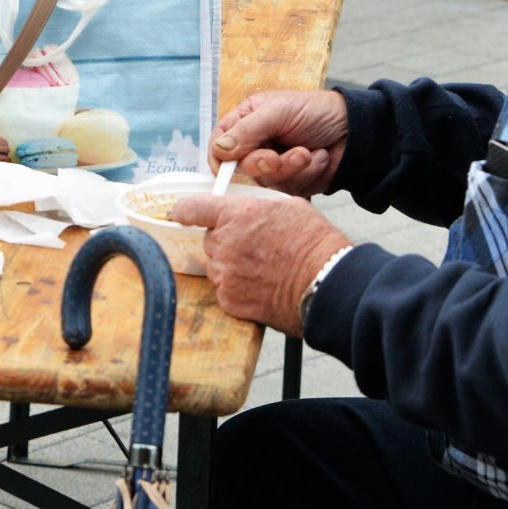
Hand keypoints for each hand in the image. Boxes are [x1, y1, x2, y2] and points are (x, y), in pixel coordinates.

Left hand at [168, 194, 350, 336]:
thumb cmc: (314, 242)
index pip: (192, 208)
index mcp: (235, 215)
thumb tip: (248, 210)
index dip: (184, 210)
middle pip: (210, 240)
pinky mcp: (230, 301)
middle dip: (227, 242)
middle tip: (255, 247)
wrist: (326, 283)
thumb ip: (257, 207)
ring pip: (218, 267)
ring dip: (232, 267)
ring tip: (264, 270)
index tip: (181, 214)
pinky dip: (239, 289)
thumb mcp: (288, 207)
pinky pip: (225, 290)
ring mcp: (225, 275)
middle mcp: (224, 244)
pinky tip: (262, 287)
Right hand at [209, 90, 347, 197]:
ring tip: (309, 153)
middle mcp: (257, 144)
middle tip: (281, 157)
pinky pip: (287, 190)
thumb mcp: (279, 111)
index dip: (220, 158)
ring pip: (266, 181)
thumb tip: (218, 149)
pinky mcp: (292, 182)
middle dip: (265, 163)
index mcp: (247, 121)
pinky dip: (306, 175)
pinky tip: (319, 158)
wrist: (356, 130)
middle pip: (241, 168)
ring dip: (291, 168)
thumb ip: (247, 130)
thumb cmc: (317, 111)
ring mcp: (274, 165)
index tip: (227, 168)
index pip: (219, 144)